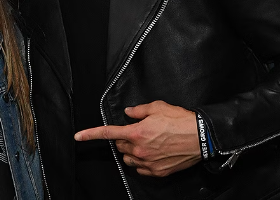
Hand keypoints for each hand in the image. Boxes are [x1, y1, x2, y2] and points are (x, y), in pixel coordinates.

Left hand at [74, 100, 200, 176]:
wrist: (201, 137)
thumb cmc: (180, 120)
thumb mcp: (158, 107)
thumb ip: (139, 110)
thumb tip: (128, 113)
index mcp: (137, 132)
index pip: (108, 133)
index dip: (90, 134)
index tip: (78, 137)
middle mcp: (139, 150)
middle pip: (120, 146)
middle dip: (124, 138)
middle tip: (139, 130)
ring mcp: (148, 163)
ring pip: (128, 159)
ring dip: (132, 151)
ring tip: (148, 142)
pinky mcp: (157, 172)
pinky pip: (141, 168)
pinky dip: (143, 161)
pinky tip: (154, 153)